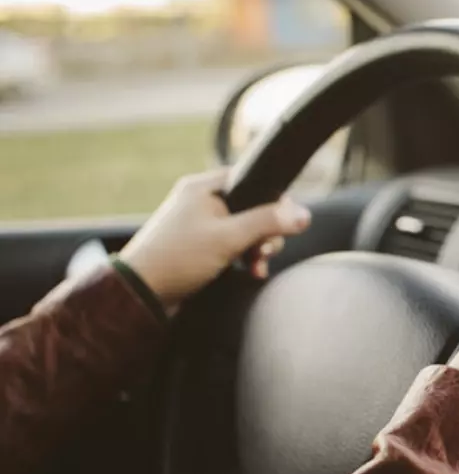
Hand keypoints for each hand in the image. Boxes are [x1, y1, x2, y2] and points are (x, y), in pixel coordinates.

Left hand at [120, 170, 310, 312]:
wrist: (140, 293)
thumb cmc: (177, 259)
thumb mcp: (228, 238)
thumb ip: (267, 223)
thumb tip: (303, 214)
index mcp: (204, 187)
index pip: (253, 180)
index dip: (273, 201)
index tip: (283, 222)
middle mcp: (202, 201)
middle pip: (254, 207)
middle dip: (267, 232)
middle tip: (263, 251)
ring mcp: (201, 225)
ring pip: (246, 229)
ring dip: (258, 249)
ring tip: (256, 266)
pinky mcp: (201, 246)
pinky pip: (234, 245)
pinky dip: (246, 258)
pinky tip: (251, 272)